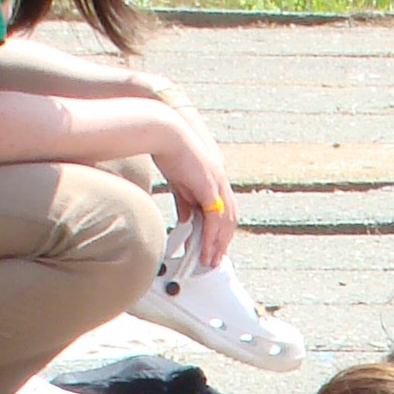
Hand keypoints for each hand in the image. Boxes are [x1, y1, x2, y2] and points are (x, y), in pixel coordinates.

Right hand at [153, 108, 235, 266]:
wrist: (164, 133)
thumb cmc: (168, 153)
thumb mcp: (178, 184)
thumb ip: (185, 203)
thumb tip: (186, 221)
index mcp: (215, 179)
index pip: (225, 211)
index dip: (222, 231)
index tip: (215, 247)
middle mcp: (221, 181)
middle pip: (230, 219)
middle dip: (223, 242)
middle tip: (215, 259)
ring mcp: (218, 183)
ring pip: (225, 222)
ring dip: (218, 244)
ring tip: (210, 260)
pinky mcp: (209, 186)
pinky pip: (214, 219)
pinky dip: (210, 237)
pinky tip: (205, 249)